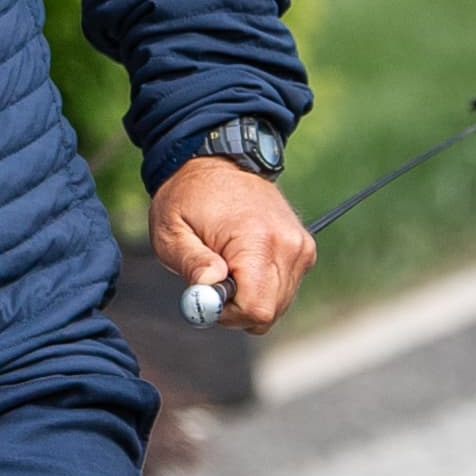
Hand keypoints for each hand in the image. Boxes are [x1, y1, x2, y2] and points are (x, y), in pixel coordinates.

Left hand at [150, 155, 314, 332]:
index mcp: (256, 239)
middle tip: (212, 281)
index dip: (227, 313)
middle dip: (237, 308)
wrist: (217, 162)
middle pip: (270, 311)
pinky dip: (262, 285)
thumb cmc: (188, 197)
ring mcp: (300, 247)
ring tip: (225, 265)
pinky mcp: (304, 248)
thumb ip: (191, 264)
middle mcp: (288, 244)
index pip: (256, 309)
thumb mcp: (172, 231)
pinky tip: (242, 261)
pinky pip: (284, 288)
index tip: (206, 294)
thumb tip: (209, 292)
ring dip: (249, 296)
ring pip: (279, 303)